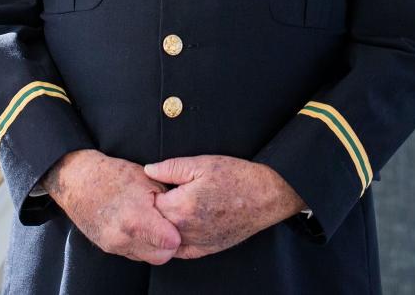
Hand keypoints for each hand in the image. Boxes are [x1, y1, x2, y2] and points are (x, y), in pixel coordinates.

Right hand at [41, 149, 180, 264]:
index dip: (177, 233)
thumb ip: (167, 201)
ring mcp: (113, 244)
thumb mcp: (147, 180)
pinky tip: (137, 226)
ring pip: (146, 257)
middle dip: (168, 244)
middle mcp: (123, 237)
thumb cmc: (112, 175)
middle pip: (161, 256)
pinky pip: (132, 253)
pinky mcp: (106, 247)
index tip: (177, 224)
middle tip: (167, 225)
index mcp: (136, 219)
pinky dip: (139, 243)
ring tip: (151, 223)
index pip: (171, 243)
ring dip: (153, 245)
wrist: (78, 180)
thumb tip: (181, 214)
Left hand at [144, 155, 304, 259]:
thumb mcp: (202, 164)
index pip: (149, 204)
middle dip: (154, 210)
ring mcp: (196, 242)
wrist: (265, 197)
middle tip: (163, 195)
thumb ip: (170, 168)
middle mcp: (185, 229)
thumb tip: (148, 170)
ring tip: (173, 208)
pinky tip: (178, 228)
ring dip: (163, 226)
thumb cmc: (236, 178)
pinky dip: (175, 241)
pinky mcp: (206, 249)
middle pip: (155, 223)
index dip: (150, 192)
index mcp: (180, 206)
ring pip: (165, 238)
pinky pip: (181, 251)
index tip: (156, 185)